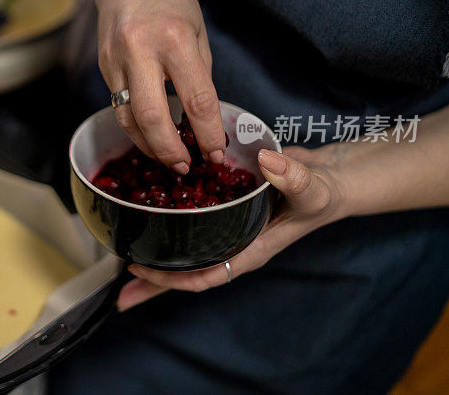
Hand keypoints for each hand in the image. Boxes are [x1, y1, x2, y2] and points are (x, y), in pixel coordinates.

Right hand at [94, 0, 226, 173]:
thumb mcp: (197, 29)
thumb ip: (199, 73)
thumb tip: (202, 116)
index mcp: (174, 39)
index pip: (196, 98)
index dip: (208, 132)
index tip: (216, 153)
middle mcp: (141, 51)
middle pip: (153, 117)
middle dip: (171, 151)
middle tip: (185, 168)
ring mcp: (115, 60)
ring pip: (128, 118)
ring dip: (149, 146)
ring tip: (168, 159)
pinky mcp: (103, 66)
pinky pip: (118, 106)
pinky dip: (135, 127)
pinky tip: (150, 136)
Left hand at [116, 145, 347, 310]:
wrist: (330, 177)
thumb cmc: (326, 192)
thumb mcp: (314, 188)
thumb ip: (296, 178)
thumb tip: (269, 161)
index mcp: (249, 249)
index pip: (205, 275)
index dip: (171, 279)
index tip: (140, 272)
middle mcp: (232, 242)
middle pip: (187, 271)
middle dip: (153, 283)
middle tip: (118, 288)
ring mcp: (226, 226)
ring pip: (184, 247)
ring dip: (155, 252)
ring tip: (120, 254)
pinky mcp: (223, 206)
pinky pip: (191, 218)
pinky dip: (168, 218)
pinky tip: (146, 210)